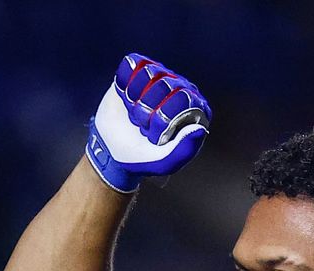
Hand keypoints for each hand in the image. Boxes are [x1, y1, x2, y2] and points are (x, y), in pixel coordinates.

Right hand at [85, 54, 209, 192]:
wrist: (114, 150)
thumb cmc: (142, 157)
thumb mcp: (164, 163)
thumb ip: (183, 150)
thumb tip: (199, 129)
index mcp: (196, 109)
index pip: (181, 99)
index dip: (160, 119)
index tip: (153, 136)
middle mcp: (183, 88)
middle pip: (164, 84)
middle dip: (145, 109)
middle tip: (142, 125)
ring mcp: (162, 75)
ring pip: (148, 72)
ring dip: (134, 97)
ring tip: (135, 113)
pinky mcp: (140, 68)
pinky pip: (131, 64)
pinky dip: (123, 83)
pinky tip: (126, 97)